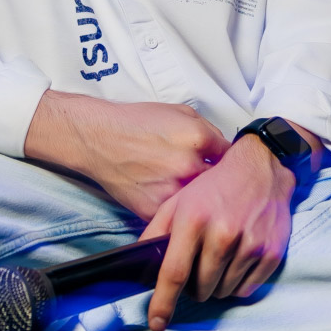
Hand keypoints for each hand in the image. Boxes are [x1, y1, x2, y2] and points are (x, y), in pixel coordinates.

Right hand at [25, 92, 230, 221]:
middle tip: (220, 188)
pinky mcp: (153, 210)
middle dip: (221, 187)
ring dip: (202, 205)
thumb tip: (225, 150)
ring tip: (197, 199)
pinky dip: (179, 215)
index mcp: (198, 139)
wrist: (98, 138)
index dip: (231, 164)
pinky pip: (176, 218)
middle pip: (221, 186)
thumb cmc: (137, 122)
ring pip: (201, 207)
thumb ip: (208, 131)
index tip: (230, 169)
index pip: (232, 158)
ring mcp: (170, 191)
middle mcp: (188, 166)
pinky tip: (175, 205)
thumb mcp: (180, 113)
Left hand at [139, 136, 293, 330]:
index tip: (156, 323)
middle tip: (199, 265)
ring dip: (216, 285)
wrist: (262, 166)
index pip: (174, 273)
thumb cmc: (214, 185)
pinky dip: (238, 283)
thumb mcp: (178, 200)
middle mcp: (222, 233)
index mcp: (194, 220)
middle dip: (194, 286)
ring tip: (219, 260)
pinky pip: (246, 289)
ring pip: (223, 291)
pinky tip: (237, 261)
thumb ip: (155, 232)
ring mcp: (250, 244)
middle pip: (200, 288)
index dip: (163, 303)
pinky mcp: (270, 252)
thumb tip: (141, 265)